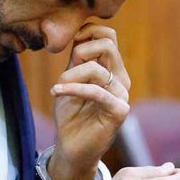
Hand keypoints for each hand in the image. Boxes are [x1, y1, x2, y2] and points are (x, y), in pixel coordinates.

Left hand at [48, 24, 130, 179]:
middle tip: (65, 70)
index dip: (88, 32)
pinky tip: (57, 92)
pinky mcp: (119, 111)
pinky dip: (73, 89)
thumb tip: (80, 33)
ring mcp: (122, 95)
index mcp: (111, 69)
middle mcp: (120, 80)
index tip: (69, 47)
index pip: (108, 36)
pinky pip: (96, 91)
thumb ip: (78, 59)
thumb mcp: (70, 79)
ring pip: (98, 69)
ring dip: (70, 76)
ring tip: (58, 89)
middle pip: (108, 44)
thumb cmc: (70, 114)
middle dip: (81, 51)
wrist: (71, 147)